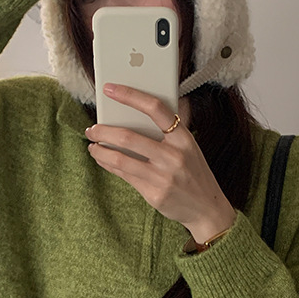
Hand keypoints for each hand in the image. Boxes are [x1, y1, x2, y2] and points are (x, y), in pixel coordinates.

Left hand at [86, 84, 236, 242]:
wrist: (207, 208)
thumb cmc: (195, 173)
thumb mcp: (191, 147)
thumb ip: (176, 126)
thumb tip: (167, 99)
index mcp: (184, 138)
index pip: (156, 109)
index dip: (130, 96)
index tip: (110, 89)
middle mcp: (174, 156)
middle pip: (129, 137)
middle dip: (104, 130)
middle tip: (92, 128)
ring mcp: (163, 177)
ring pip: (121, 159)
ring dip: (100, 150)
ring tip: (92, 144)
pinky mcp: (154, 194)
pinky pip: (124, 176)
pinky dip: (108, 164)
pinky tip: (102, 159)